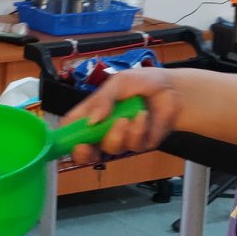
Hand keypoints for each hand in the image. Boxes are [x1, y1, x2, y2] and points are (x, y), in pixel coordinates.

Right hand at [64, 68, 180, 162]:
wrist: (171, 89)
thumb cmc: (142, 82)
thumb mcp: (119, 83)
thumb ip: (103, 100)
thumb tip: (91, 120)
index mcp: (92, 113)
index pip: (71, 128)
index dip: (65, 137)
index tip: (67, 140)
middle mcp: (103, 129)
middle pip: (84, 151)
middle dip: (84, 153)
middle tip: (87, 147)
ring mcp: (121, 138)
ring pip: (110, 149)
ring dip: (117, 134)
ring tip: (128, 117)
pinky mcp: (139, 144)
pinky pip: (133, 146)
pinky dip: (138, 130)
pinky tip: (143, 117)